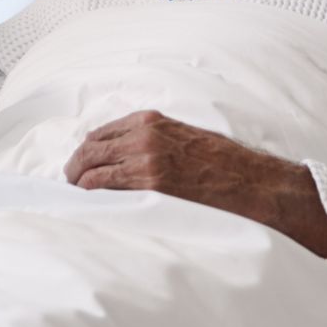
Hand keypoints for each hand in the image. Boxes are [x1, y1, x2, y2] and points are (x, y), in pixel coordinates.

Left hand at [64, 110, 326, 267]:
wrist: (255, 184)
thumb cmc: (224, 164)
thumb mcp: (184, 137)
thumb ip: (153, 141)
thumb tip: (122, 156)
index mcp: (150, 121)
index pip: (100, 134)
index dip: (87, 151)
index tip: (82, 165)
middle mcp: (142, 136)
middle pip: (89, 149)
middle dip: (76, 167)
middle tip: (71, 183)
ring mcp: (145, 160)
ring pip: (91, 170)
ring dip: (79, 183)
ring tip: (78, 197)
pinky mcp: (151, 185)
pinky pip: (105, 189)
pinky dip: (92, 196)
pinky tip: (91, 206)